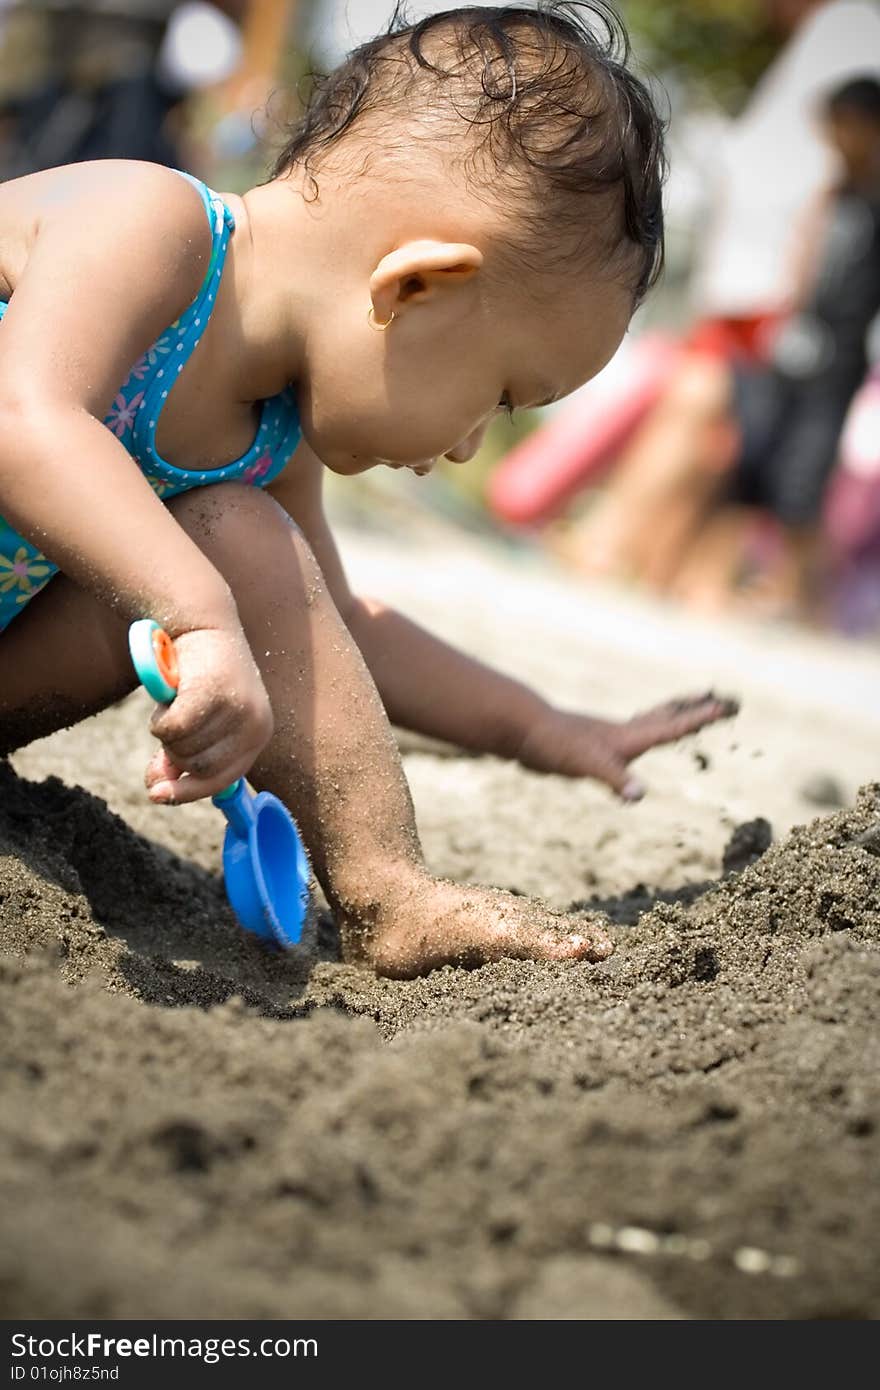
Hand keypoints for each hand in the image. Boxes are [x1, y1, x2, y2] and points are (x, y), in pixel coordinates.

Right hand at [143, 625, 273, 803]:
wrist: (202, 623)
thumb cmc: (199, 675)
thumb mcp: (198, 720)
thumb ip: (183, 754)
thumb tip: (158, 791)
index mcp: (258, 734)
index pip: (224, 779)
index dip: (188, 792)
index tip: (158, 796)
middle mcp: (255, 724)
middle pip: (199, 768)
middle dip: (174, 754)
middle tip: (167, 726)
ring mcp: (237, 709)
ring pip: (183, 749)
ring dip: (166, 732)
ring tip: (175, 703)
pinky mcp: (213, 693)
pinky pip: (173, 729)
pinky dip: (159, 720)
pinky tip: (165, 700)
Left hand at [517, 693, 737, 799]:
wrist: (519, 729)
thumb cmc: (552, 745)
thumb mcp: (585, 764)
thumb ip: (614, 778)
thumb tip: (639, 796)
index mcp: (628, 737)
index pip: (672, 728)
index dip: (699, 720)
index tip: (726, 707)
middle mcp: (623, 733)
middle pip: (667, 718)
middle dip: (695, 710)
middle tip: (722, 699)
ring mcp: (608, 736)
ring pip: (649, 722)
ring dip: (673, 715)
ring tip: (687, 707)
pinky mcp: (593, 744)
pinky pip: (629, 735)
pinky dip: (644, 730)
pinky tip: (636, 737)